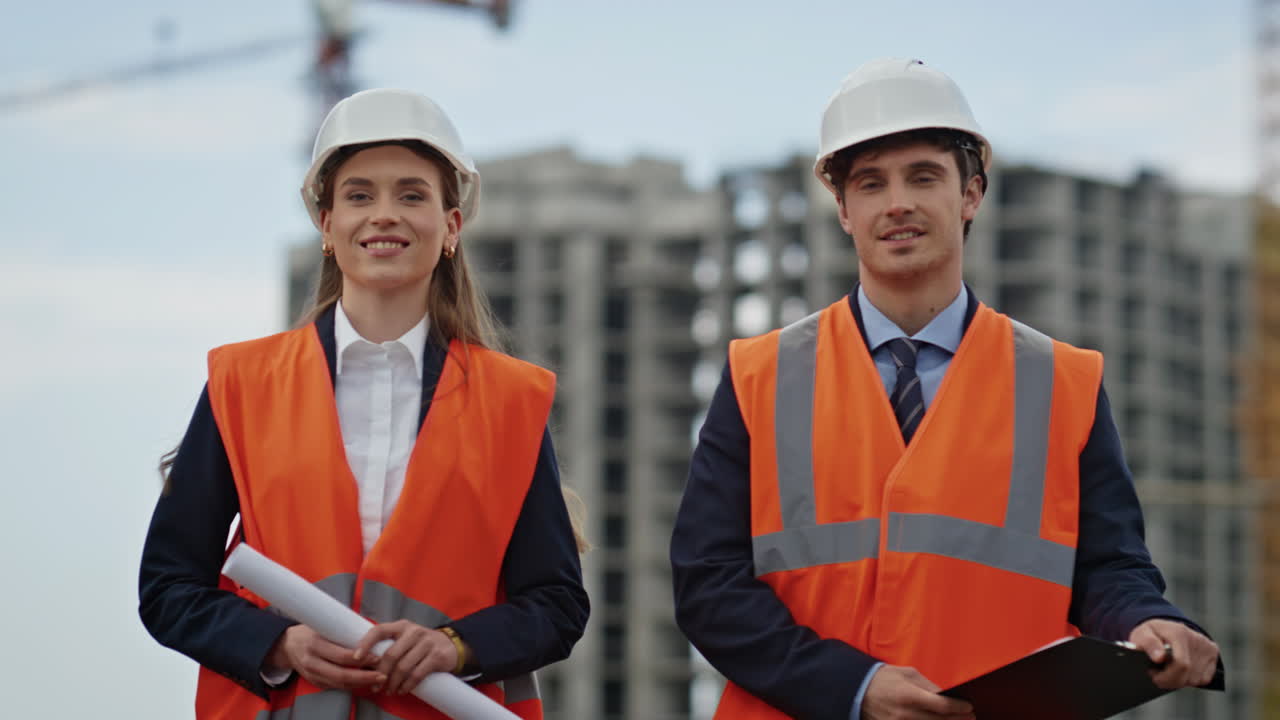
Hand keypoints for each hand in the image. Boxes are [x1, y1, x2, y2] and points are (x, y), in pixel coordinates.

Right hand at [266, 625, 384, 690]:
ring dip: (361, 684)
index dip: (361, 658)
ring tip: (378, 680)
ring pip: (339, 684)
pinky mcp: (314, 682)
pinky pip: (335, 687)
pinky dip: (351, 686)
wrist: (288, 645)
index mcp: (315, 644)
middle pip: (341, 674)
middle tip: (382, 675)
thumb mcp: (323, 625)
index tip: (377, 657)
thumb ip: (342, 631)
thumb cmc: (311, 631)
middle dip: (364, 677)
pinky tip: (365, 682)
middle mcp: (311, 661)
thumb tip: (370, 633)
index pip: (341, 656)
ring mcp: (312, 674)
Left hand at [353, 620, 458, 694]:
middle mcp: (414, 631)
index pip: (379, 630)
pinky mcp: (436, 656)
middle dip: (380, 673)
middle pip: (391, 654)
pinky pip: (417, 674)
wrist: (451, 646)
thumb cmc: (420, 645)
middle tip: (375, 687)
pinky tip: (402, 690)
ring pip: (403, 667)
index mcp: (402, 626)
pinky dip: (407, 685)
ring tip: (389, 691)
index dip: (365, 643)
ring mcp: (427, 643)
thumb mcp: (405, 638)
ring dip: (393, 683)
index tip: (355, 658)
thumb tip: (364, 663)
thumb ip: (389, 645)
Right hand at [862, 665, 974, 719]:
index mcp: (909, 695)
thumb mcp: (907, 674)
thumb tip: (947, 696)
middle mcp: (905, 713)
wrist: (859, 691)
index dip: (959, 708)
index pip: (941, 705)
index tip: (968, 707)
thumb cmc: (885, 679)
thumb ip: (928, 686)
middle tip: (970, 717)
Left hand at [1129, 618, 1218, 688]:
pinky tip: (1179, 670)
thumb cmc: (1151, 634)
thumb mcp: (1141, 635)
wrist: (1165, 628)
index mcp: (1178, 632)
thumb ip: (1148, 644)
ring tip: (1167, 670)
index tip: (1153, 675)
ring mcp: (1207, 646)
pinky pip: (1203, 678)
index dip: (1165, 676)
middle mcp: (1196, 638)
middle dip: (1170, 680)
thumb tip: (1159, 658)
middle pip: (1187, 673)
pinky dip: (1190, 679)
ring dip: (1179, 680)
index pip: (1181, 664)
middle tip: (1157, 676)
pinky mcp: (1213, 653)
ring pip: (1194, 679)